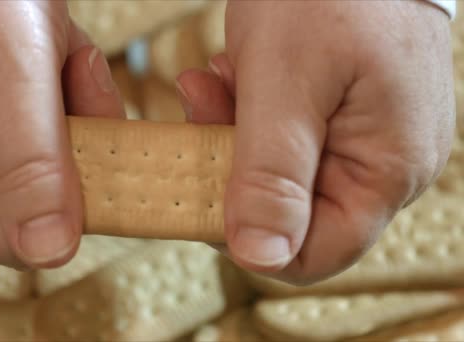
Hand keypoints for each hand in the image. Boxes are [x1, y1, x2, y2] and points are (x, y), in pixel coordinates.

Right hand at [0, 1, 125, 267]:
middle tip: (73, 80)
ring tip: (64, 56)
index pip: (1, 238)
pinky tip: (67, 54)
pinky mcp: (28, 120)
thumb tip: (49, 252)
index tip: (100, 174)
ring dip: (84, 108)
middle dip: (76, 142)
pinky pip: (76, 127)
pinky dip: (84, 90)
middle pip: (46, 200)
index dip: (57, 220)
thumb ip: (28, 161)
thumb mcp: (5, 75)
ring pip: (72, 162)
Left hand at [177, 0, 454, 283]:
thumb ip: (272, 174)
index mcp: (386, 171)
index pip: (312, 253)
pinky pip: (282, 142)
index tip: (202, 189)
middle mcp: (382, 168)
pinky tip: (237, 76)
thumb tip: (260, 256)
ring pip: (277, 176)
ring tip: (218, 81)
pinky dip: (249, 116)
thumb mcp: (287, 83)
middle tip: (203, 107)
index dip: (249, 236)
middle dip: (233, 168)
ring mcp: (362, 142)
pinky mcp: (340, 120)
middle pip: (288, 214)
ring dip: (234, 134)